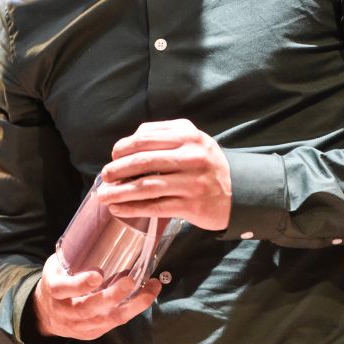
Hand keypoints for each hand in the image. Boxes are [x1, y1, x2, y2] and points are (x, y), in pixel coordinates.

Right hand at [32, 253, 161, 340]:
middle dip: (111, 296)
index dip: (80, 284)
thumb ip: (75, 255)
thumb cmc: (58, 279)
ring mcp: (80, 326)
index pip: (63, 289)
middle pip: (88, 308)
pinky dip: (132, 310)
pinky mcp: (93, 333)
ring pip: (106, 319)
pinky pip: (114, 323)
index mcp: (54, 289)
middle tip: (130, 281)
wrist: (46, 313)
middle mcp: (66, 311)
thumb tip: (103, 229)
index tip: (97, 275)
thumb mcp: (58, 265)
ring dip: (131, 305)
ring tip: (150, 289)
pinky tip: (146, 296)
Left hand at [98, 118, 231, 230]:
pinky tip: (119, 208)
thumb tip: (129, 143)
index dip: (124, 147)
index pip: (146, 138)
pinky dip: (133, 208)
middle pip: (143, 161)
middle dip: (118, 169)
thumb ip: (164, 134)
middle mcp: (190, 156)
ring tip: (104, 195)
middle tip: (104, 176)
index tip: (113, 155)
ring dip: (120, 191)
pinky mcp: (191, 205)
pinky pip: (156, 207)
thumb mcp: (192, 139)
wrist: (239, 190)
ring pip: (147, 186)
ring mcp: (192, 181)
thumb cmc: (207, 163)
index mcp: (187, 135)